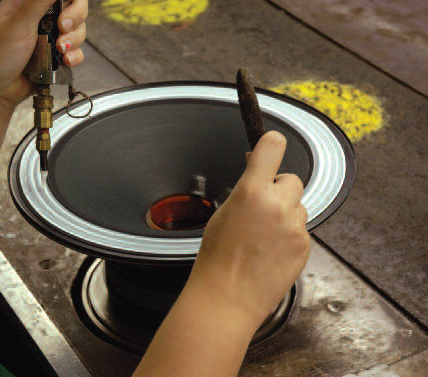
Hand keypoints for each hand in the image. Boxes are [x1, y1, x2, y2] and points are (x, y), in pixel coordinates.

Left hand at [0, 0, 87, 109]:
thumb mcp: (18, 22)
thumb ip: (39, 1)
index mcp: (28, 3)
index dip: (71, 1)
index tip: (64, 13)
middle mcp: (41, 18)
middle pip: (74, 9)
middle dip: (74, 20)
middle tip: (63, 29)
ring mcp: (50, 38)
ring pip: (77, 32)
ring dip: (73, 42)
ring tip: (60, 51)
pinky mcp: (56, 58)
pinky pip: (76, 53)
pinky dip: (74, 57)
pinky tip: (64, 62)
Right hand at [189, 131, 309, 330]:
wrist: (228, 298)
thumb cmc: (217, 260)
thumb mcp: (222, 214)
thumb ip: (244, 192)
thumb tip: (256, 177)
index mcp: (251, 192)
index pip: (272, 148)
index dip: (271, 143)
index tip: (271, 143)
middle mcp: (278, 205)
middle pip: (291, 179)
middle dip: (278, 187)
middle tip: (262, 205)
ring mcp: (295, 227)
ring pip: (297, 205)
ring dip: (285, 212)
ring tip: (263, 235)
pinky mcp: (304, 246)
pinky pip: (300, 229)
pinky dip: (289, 234)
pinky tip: (270, 249)